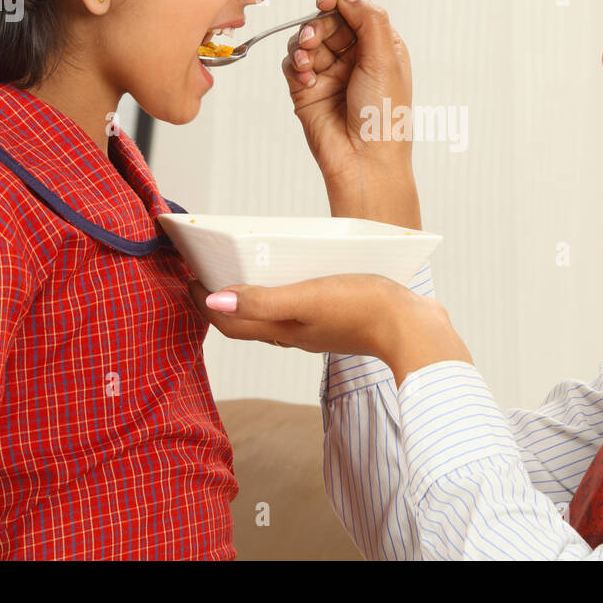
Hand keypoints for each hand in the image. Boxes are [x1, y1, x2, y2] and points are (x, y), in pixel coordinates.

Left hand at [189, 273, 471, 384]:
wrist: (414, 330)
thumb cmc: (363, 310)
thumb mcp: (308, 298)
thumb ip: (262, 300)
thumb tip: (215, 301)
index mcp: (281, 331)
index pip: (229, 321)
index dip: (204, 303)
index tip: (188, 277)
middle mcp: (294, 333)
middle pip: (246, 319)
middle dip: (222, 299)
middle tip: (205, 271)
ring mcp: (317, 328)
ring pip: (271, 314)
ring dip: (250, 295)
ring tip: (242, 269)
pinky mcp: (338, 318)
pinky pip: (298, 307)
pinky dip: (282, 293)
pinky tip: (293, 275)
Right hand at [282, 0, 420, 227]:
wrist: (364, 160)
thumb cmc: (384, 116)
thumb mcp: (385, 59)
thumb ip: (367, 18)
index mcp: (380, 44)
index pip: (354, 6)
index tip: (326, 0)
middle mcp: (354, 54)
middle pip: (326, 18)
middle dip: (319, 24)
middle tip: (316, 37)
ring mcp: (329, 71)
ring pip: (306, 38)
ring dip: (305, 43)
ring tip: (309, 59)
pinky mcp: (307, 88)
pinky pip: (292, 62)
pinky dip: (296, 63)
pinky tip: (306, 75)